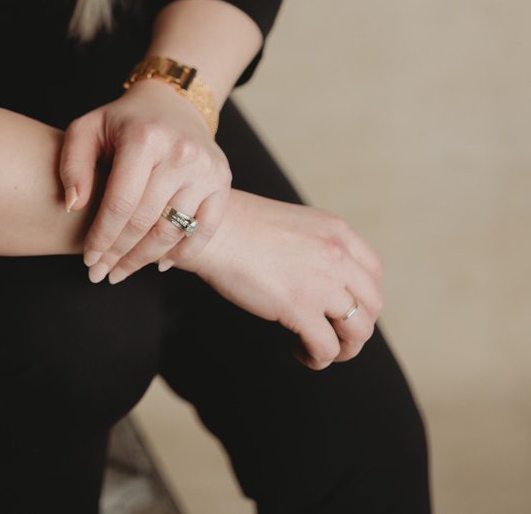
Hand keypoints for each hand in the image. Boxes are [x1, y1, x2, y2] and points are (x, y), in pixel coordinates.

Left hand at [60, 80, 230, 277]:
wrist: (172, 102)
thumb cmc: (123, 121)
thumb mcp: (87, 130)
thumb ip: (73, 164)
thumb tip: (74, 205)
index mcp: (144, 138)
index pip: (120, 203)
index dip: (102, 237)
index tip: (88, 258)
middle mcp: (180, 152)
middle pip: (145, 221)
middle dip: (118, 254)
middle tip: (101, 273)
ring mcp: (205, 168)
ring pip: (172, 231)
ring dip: (144, 259)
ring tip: (122, 271)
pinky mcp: (222, 180)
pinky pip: (204, 230)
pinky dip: (182, 253)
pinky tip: (159, 263)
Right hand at [182, 188, 384, 368]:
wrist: (210, 229)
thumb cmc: (236, 225)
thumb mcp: (291, 224)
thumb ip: (314, 246)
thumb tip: (320, 280)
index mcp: (335, 230)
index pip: (373, 272)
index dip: (363, 297)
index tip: (342, 307)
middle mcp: (336, 254)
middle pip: (373, 304)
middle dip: (357, 326)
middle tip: (332, 334)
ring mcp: (321, 281)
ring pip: (359, 331)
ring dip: (343, 348)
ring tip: (316, 347)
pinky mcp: (299, 308)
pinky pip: (328, 348)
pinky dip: (318, 358)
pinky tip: (299, 351)